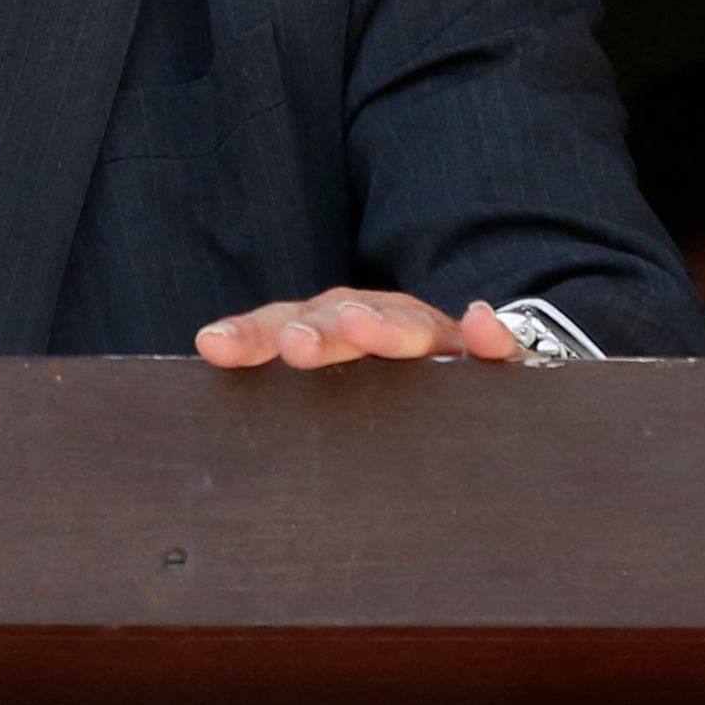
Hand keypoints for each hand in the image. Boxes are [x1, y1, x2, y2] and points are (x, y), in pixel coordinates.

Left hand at [194, 290, 525, 368]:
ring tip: (362, 327)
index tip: (214, 346)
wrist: (470, 362)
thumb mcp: (331, 383)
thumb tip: (208, 345)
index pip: (283, 325)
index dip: (249, 335)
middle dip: (318, 331)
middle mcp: (378, 321)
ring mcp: (435, 337)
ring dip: (386, 327)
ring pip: (410, 327)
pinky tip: (481, 323)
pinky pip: (496, 346)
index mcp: (331, 328)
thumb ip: (278, 375)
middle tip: (295, 347)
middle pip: (343, 319)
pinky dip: (490, 334)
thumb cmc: (381, 385)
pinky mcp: (490, 357)